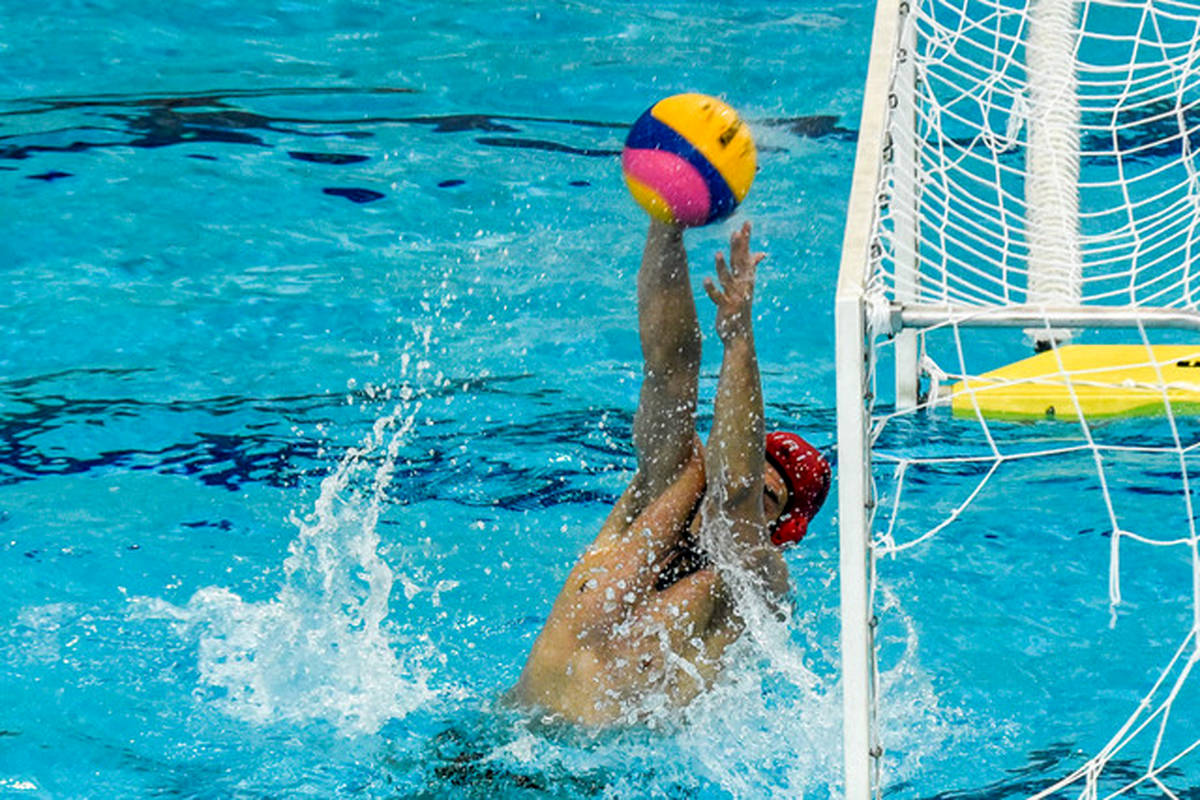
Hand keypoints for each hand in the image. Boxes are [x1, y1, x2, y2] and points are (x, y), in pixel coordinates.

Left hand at [703, 222, 765, 341]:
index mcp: (746, 278)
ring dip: (723, 266)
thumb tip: (761, 253)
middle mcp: (742, 285)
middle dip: (738, 247)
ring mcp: (735, 296)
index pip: (746, 254)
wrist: (740, 334)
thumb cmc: (741, 307)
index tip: (746, 223)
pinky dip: (713, 289)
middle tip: (737, 231)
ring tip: (717, 253)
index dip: (746, 239)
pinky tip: (706, 280)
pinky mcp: (726, 307)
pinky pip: (718, 297)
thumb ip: (750, 267)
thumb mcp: (746, 285)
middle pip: (739, 263)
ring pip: (728, 278)